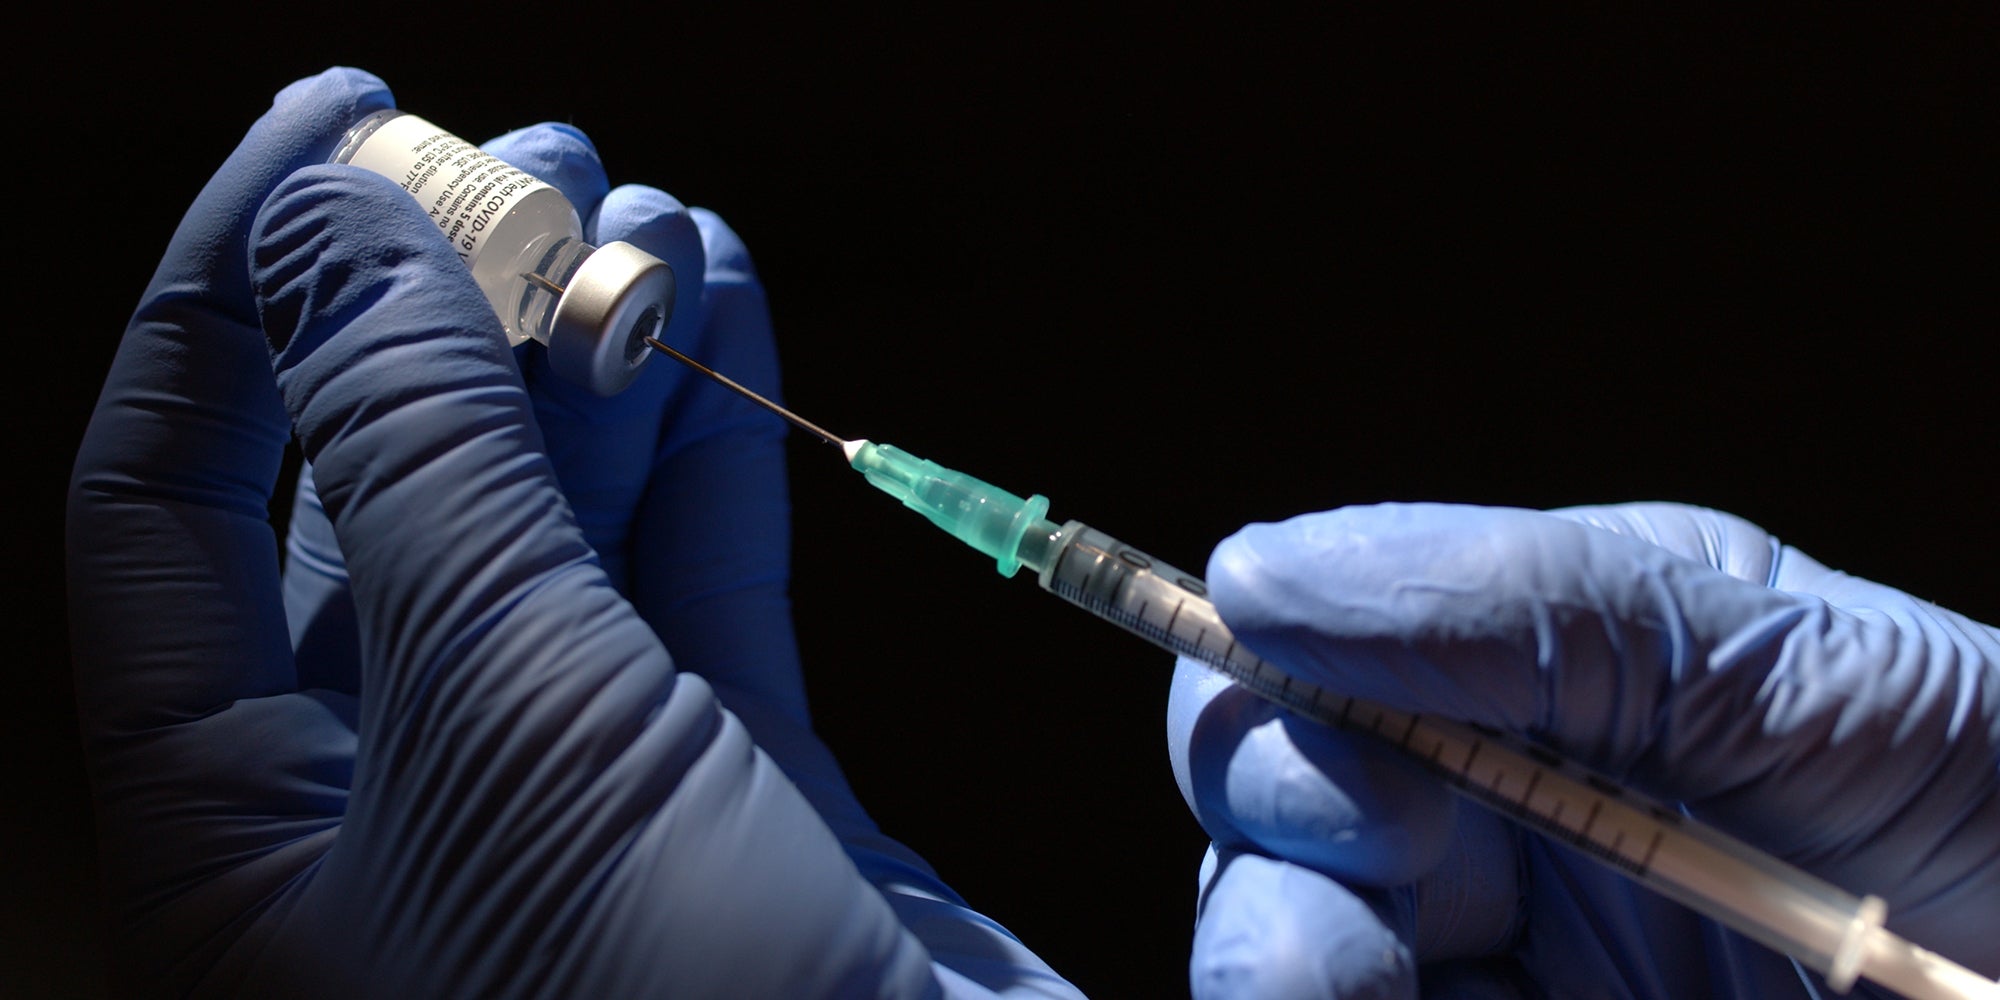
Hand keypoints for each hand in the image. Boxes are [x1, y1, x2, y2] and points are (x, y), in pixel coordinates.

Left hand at [70, 67, 1079, 998]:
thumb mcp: (507, 719)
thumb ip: (418, 461)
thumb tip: (342, 210)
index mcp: (241, 829)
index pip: (167, 507)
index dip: (233, 295)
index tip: (339, 117)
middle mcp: (389, 803)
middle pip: (377, 492)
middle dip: (452, 308)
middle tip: (542, 152)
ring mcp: (573, 791)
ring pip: (556, 523)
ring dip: (598, 355)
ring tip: (656, 209)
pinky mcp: (738, 789)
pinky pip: (699, 579)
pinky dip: (713, 440)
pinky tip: (732, 298)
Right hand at [1167, 502, 1998, 997]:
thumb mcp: (1808, 671)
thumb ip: (1544, 607)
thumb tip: (1260, 572)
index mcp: (1541, 675)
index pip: (1302, 659)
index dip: (1273, 712)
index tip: (1369, 790)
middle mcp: (1498, 824)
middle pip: (1266, 824)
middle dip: (1277, 866)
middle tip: (1369, 918)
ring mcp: (1512, 963)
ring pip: (1286, 960)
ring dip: (1286, 972)